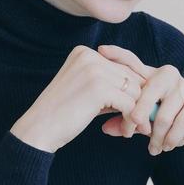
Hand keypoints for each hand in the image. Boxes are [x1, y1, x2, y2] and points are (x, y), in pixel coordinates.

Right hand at [10, 45, 147, 152]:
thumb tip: (145, 88)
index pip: (122, 67)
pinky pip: (130, 104)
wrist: (39, 129)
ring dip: (136, 112)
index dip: (132, 90)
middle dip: (138, 101)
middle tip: (140, 123)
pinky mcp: (99, 88)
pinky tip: (125, 132)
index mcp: (84, 52)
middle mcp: (90, 56)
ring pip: (135, 91)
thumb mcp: (86, 90)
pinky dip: (131, 120)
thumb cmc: (62, 114)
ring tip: (129, 129)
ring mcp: (94, 70)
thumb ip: (109, 83)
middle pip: (131, 77)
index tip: (135, 110)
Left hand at [95, 44, 183, 154]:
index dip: (119, 55)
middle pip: (147, 90)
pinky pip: (182, 120)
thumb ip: (128, 123)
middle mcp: (169, 76)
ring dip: (157, 135)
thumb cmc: (173, 122)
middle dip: (136, 114)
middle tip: (130, 132)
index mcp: (153, 78)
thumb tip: (105, 128)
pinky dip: (173, 137)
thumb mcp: (148, 124)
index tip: (101, 50)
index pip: (134, 62)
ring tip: (154, 149)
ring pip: (163, 112)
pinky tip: (168, 146)